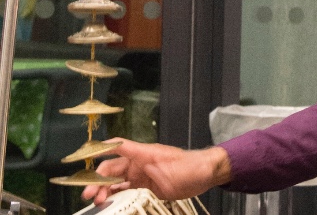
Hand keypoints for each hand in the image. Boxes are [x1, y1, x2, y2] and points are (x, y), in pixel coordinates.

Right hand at [80, 138, 231, 204]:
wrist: (205, 176)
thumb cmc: (187, 165)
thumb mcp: (161, 158)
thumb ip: (136, 152)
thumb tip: (112, 142)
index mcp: (141, 153)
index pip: (115, 150)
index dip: (98, 153)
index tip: (82, 162)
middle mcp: (138, 165)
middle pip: (111, 172)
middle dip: (97, 182)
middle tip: (88, 194)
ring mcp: (142, 178)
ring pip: (116, 184)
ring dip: (105, 192)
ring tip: (97, 202)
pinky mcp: (147, 190)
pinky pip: (127, 193)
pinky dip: (117, 198)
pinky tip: (110, 204)